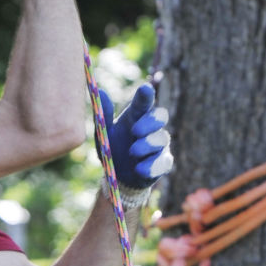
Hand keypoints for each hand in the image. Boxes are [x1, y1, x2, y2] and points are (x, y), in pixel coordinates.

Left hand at [97, 84, 172, 205]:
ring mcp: (159, 145)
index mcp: (137, 115)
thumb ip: (104, 113)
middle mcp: (152, 127)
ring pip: (162, 138)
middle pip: (161, 116)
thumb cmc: (113, 147)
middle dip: (150, 122)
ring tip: (133, 151)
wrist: (117, 176)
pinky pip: (164, 162)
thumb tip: (100, 91)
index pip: (145, 101)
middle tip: (135, 130)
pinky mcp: (163, 162)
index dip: (146, 95)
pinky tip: (140, 169)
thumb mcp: (105, 132)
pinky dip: (153, 165)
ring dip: (148, 144)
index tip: (145, 89)